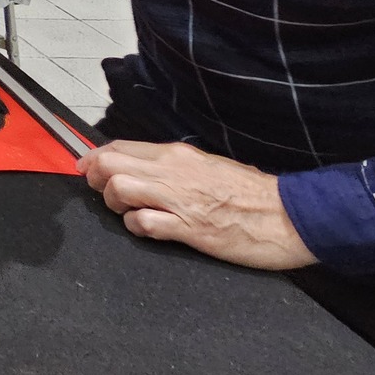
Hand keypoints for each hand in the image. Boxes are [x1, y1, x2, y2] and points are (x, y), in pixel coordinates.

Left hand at [78, 141, 316, 269]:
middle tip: (104, 192)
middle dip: (97, 178)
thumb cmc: (252, 193)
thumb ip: (175, 166)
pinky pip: (144, 223)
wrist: (288, 215)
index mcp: (178, 154)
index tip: (85, 167)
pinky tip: (147, 229)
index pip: (121, 146)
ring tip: (129, 211)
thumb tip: (143, 167)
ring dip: (115, 203)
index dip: (95, 157)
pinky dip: (137, 227)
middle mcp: (173, 172)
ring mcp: (179, 200)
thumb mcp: (208, 166)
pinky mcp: (189, 228)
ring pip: (120, 189)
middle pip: (111, 164)